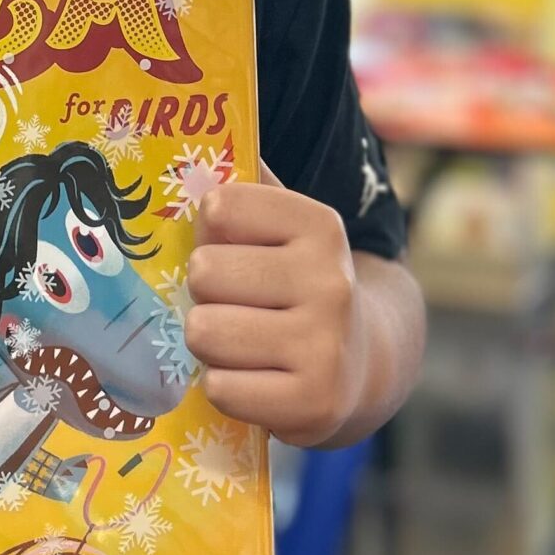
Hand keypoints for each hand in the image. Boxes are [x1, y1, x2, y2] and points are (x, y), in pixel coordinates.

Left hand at [185, 161, 361, 446]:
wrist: (362, 363)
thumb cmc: (296, 284)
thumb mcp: (284, 228)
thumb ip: (246, 184)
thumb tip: (192, 151)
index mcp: (320, 226)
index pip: (220, 207)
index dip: (210, 232)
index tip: (234, 248)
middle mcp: (330, 280)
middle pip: (203, 272)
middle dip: (204, 292)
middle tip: (233, 304)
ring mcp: (326, 344)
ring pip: (204, 332)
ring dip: (209, 342)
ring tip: (239, 342)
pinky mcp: (315, 402)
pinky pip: (220, 387)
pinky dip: (225, 387)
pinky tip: (253, 380)